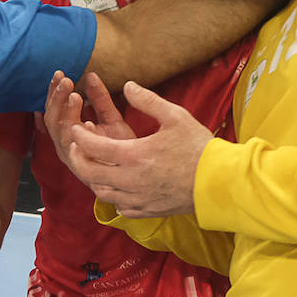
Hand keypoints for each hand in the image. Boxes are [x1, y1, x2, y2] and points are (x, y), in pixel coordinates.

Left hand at [42, 75, 210, 217]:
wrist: (220, 182)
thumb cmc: (199, 147)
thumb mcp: (175, 116)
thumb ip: (147, 100)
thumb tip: (127, 86)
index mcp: (133, 155)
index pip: (93, 146)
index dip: (80, 136)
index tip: (76, 128)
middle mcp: (129, 180)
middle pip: (89, 172)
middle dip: (77, 158)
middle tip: (75, 147)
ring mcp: (138, 198)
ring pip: (102, 192)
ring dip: (93, 177)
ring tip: (93, 165)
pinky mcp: (148, 210)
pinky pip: (120, 206)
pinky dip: (113, 196)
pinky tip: (117, 187)